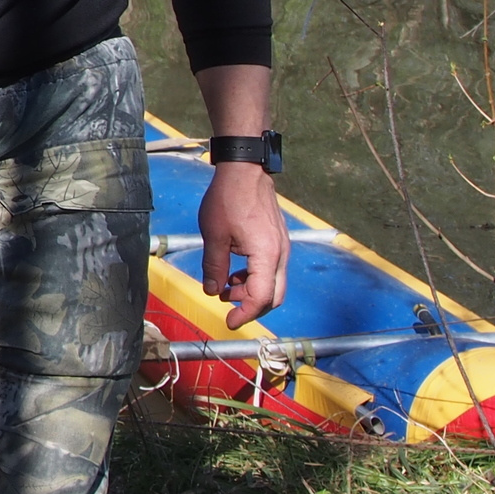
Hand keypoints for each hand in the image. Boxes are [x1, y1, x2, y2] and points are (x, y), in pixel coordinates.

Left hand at [199, 164, 288, 328]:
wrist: (244, 172)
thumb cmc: (228, 199)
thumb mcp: (214, 236)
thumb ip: (214, 267)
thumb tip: (212, 291)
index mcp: (267, 255)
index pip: (261, 297)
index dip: (245, 313)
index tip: (229, 322)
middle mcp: (280, 254)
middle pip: (274, 295)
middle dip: (252, 307)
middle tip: (228, 310)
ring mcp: (282, 247)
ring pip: (273, 283)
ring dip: (251, 292)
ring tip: (224, 289)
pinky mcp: (277, 241)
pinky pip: (271, 269)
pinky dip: (254, 278)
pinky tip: (233, 274)